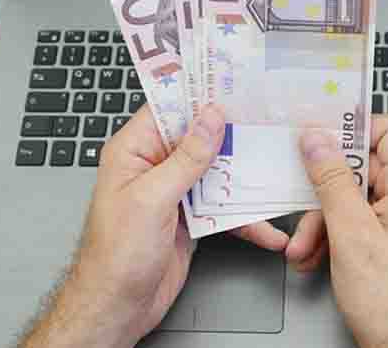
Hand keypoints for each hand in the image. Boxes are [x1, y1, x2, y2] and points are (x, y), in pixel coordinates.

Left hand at [21, 105, 288, 347]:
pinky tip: (265, 226)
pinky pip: (222, 208)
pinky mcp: (190, 219)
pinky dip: (244, 217)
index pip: (168, 108)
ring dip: (244, 177)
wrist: (117, 308)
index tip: (229, 80)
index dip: (197, 93)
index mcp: (133, 151)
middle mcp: (153, 167)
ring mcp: (173, 193)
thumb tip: (209, 118)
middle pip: (198, 138)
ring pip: (216, 172)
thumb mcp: (152, 199)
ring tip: (273, 170)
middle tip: (265, 120)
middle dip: (231, 133)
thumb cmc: (114, 256)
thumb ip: (185, 158)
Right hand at [288, 115, 387, 347]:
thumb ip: (332, 181)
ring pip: (355, 197)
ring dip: (322, 220)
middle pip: (363, 168)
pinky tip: (316, 256)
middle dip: (324, 193)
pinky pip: (359, 220)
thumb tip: (318, 140)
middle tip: (301, 208)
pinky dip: (334, 235)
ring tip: (305, 247)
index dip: (351, 128)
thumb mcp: (352, 235)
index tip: (318, 136)